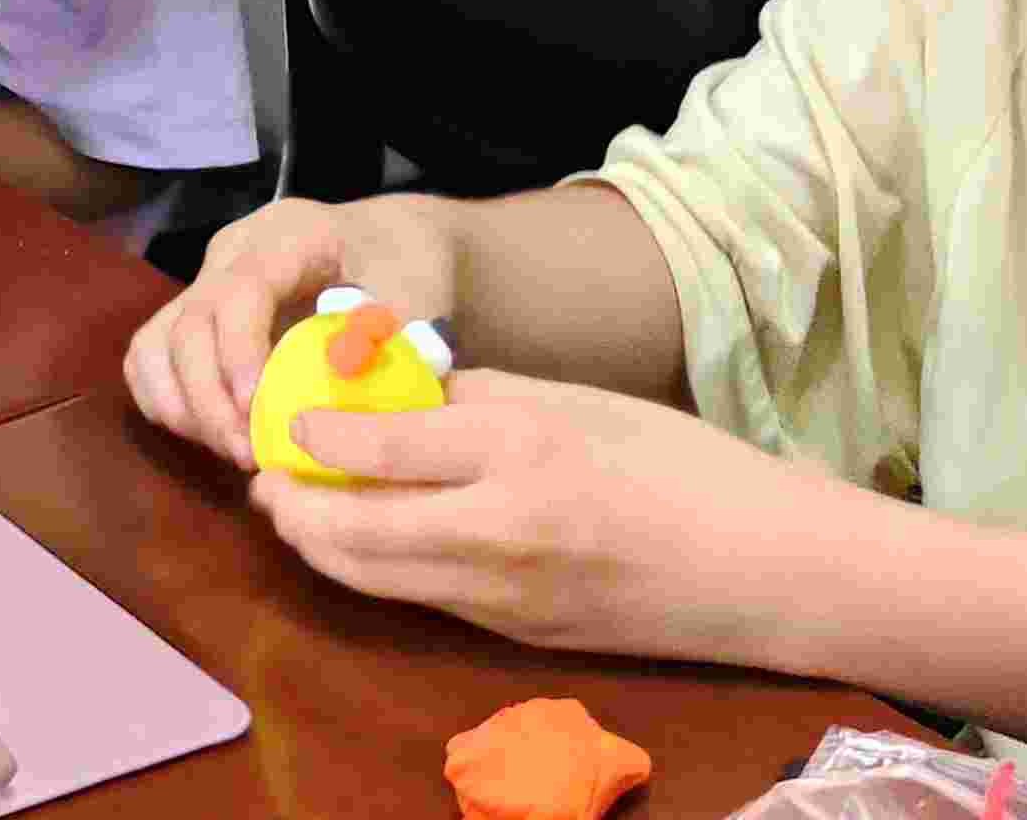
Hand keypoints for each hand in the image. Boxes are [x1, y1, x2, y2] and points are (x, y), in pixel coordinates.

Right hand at [125, 196, 460, 468]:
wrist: (390, 243)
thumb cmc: (408, 263)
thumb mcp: (419, 288)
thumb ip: (392, 334)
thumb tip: (351, 382)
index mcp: (287, 236)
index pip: (240, 289)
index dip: (238, 351)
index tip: (256, 409)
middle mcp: (233, 253)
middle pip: (187, 323)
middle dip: (208, 399)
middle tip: (248, 454)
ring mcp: (207, 281)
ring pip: (156, 343)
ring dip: (183, 407)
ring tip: (233, 450)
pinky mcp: (195, 313)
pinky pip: (150, 358)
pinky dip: (168, 402)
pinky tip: (213, 435)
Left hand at [250, 368, 850, 671]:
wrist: (760, 568)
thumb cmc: (679, 462)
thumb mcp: (576, 398)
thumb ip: (476, 395)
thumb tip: (391, 390)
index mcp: (519, 447)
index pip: (377, 442)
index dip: (311, 429)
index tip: (281, 413)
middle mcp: (500, 528)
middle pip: (350, 528)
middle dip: (290, 502)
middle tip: (266, 470)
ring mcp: (505, 596)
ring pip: (371, 577)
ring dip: (318, 544)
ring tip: (296, 505)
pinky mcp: (514, 636)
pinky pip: (419, 599)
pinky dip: (374, 569)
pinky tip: (365, 537)